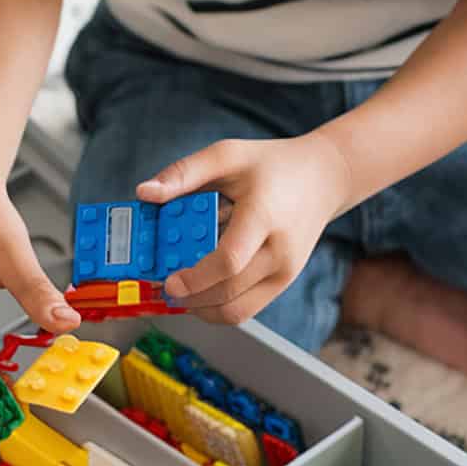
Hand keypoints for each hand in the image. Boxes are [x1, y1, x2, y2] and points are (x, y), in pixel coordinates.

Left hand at [137, 131, 350, 324]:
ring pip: (236, 311)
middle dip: (189, 298)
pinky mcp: (283, 283)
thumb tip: (143, 193)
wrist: (323, 179)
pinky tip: (199, 292)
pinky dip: (217, 308)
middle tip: (162, 288)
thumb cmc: (271, 165)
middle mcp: (280, 251)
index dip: (195, 278)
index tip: (168, 281)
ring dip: (201, 309)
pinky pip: (246, 310)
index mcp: (264, 216)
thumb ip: (184, 173)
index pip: (229, 260)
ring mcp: (285, 272)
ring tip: (178, 293)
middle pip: (228, 292)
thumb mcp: (227, 155)